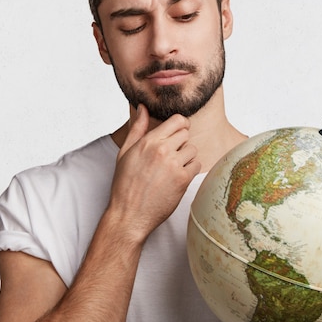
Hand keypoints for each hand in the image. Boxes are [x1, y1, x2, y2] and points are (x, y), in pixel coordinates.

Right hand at [108, 104, 200, 240]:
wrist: (129, 214)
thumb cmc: (125, 184)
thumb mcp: (125, 152)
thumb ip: (137, 128)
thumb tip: (143, 107)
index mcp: (148, 141)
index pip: (177, 120)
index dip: (181, 125)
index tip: (179, 133)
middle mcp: (162, 150)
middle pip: (186, 133)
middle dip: (181, 142)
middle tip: (172, 155)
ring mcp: (173, 164)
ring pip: (192, 149)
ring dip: (186, 157)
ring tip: (172, 168)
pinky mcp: (183, 180)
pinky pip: (196, 165)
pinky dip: (190, 170)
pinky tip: (177, 178)